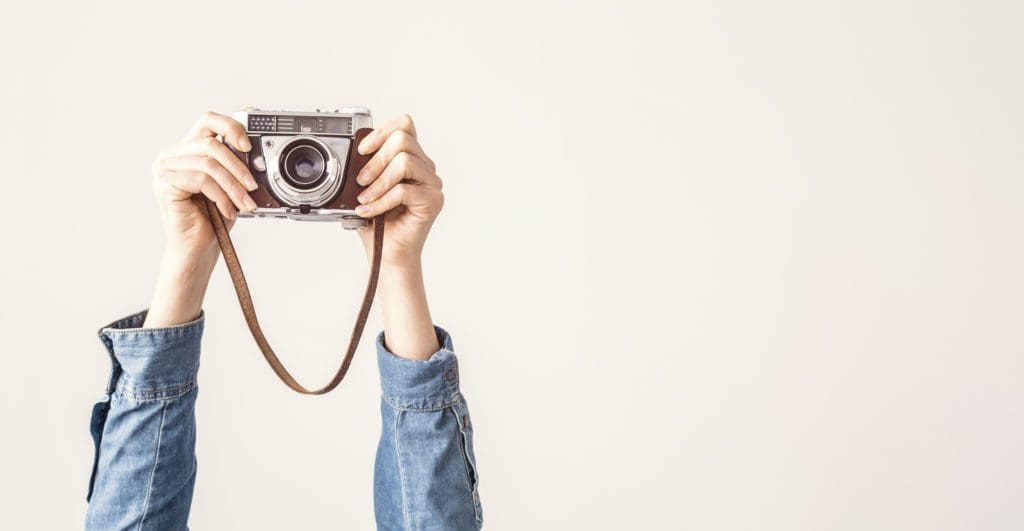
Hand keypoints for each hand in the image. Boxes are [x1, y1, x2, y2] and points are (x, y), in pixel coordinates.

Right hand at [144, 112, 256, 326]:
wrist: (197, 248)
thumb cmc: (213, 218)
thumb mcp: (231, 184)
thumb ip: (237, 163)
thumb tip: (256, 151)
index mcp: (188, 148)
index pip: (208, 120)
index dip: (231, 126)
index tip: (248, 144)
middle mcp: (172, 154)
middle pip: (211, 142)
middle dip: (238, 166)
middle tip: (253, 186)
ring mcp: (164, 167)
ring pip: (208, 164)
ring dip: (233, 186)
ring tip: (245, 204)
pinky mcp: (165, 182)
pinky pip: (201, 180)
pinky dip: (221, 196)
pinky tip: (228, 210)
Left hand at [352, 114, 443, 358]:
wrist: (388, 255)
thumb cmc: (378, 224)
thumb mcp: (365, 189)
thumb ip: (364, 168)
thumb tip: (349, 154)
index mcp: (412, 159)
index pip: (404, 125)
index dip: (381, 131)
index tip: (361, 150)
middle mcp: (426, 168)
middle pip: (403, 139)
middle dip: (375, 159)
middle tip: (360, 181)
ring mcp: (432, 184)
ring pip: (405, 161)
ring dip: (378, 180)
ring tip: (365, 198)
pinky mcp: (433, 201)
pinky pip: (404, 189)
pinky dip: (381, 200)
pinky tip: (369, 212)